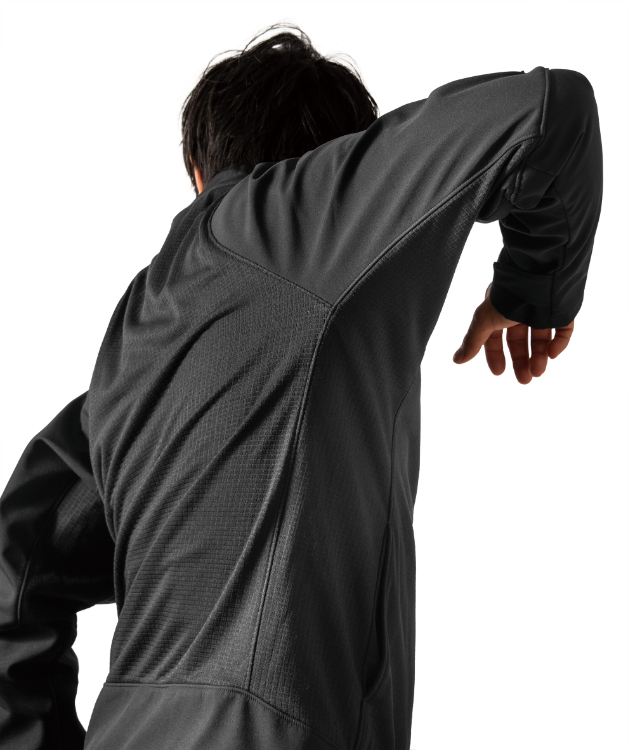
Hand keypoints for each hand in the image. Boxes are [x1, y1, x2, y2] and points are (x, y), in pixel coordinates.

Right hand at [452, 283, 573, 383]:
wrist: (537, 276)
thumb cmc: (507, 296)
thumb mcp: (484, 321)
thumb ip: (472, 342)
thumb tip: (456, 360)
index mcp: (499, 311)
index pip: (495, 337)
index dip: (496, 354)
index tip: (499, 371)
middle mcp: (520, 310)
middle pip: (520, 341)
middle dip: (521, 361)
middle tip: (525, 380)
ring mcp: (542, 310)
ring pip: (542, 338)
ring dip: (539, 357)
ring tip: (537, 372)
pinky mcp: (562, 309)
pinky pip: (563, 330)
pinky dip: (559, 343)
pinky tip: (553, 354)